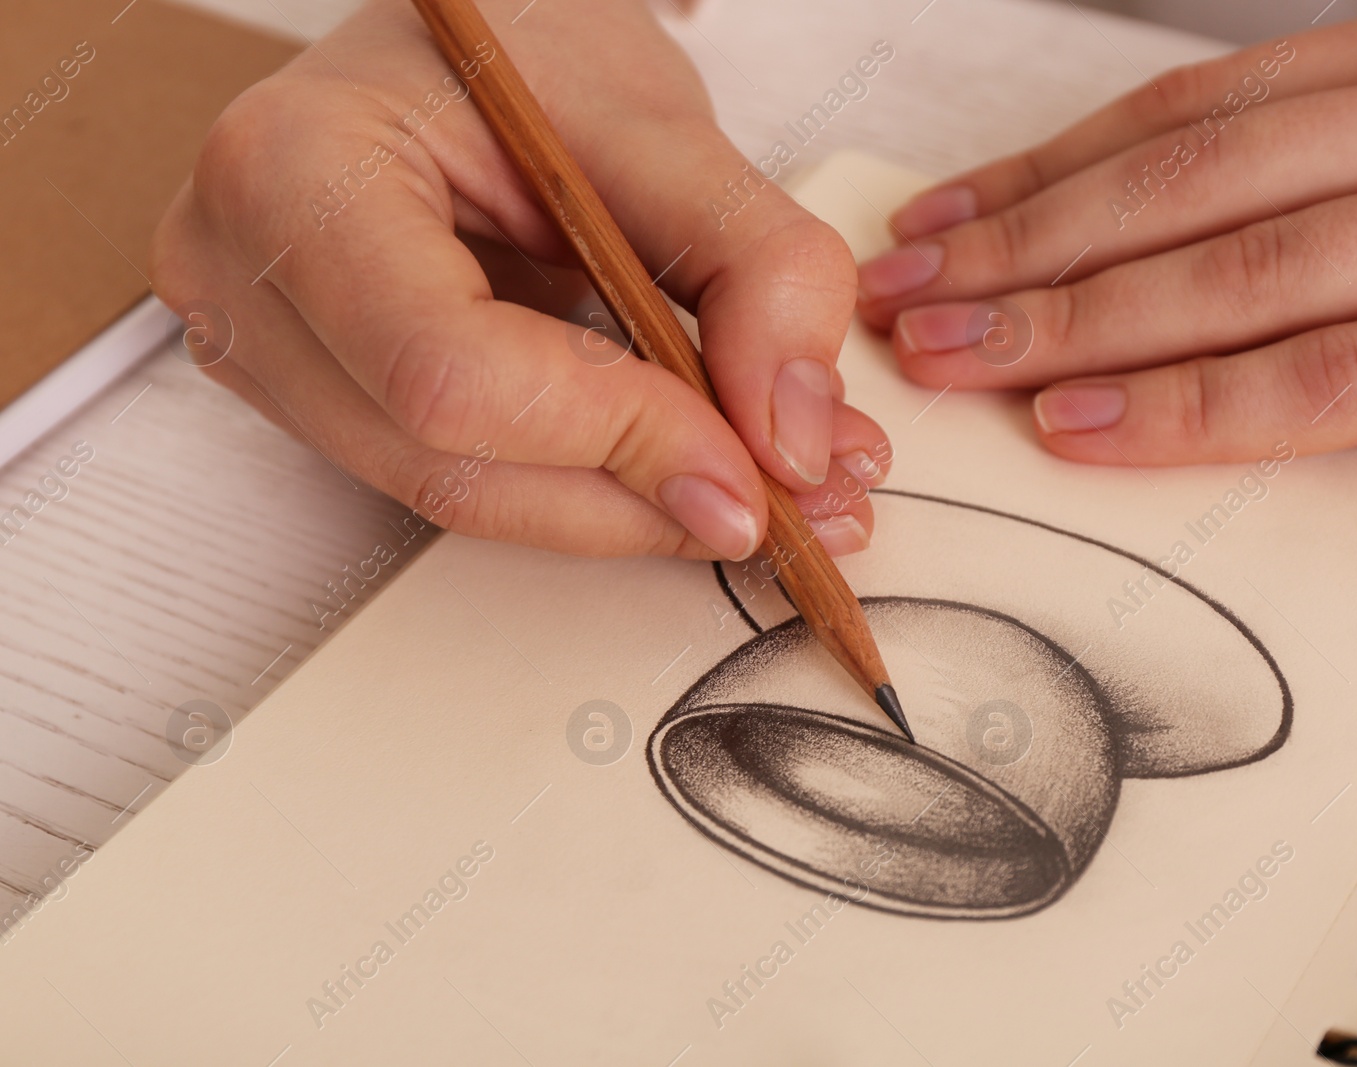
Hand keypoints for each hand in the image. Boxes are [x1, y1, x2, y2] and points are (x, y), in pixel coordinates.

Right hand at [153, 0, 889, 559]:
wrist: (457, 41)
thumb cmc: (523, 43)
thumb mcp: (661, 124)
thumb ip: (752, 268)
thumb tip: (790, 439)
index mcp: (294, 172)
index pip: (452, 372)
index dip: (616, 439)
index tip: (753, 469)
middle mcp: (244, 272)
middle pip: (450, 465)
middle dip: (637, 500)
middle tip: (788, 505)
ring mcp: (267, 346)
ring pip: (460, 496)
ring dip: (625, 509)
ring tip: (760, 483)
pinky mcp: (320, 391)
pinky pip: (462, 477)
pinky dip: (586, 486)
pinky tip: (679, 464)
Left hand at [857, 0, 1356, 465]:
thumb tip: (1208, 220)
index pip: (1200, 110)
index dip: (1048, 170)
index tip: (940, 222)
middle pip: (1190, 184)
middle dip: (1024, 248)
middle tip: (899, 301)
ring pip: (1244, 271)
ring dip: (1072, 319)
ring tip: (949, 361)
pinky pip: (1348, 375)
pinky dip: (1205, 404)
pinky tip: (1089, 426)